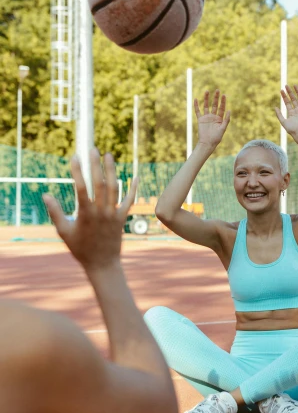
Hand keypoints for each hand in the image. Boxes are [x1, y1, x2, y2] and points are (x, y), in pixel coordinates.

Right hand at [43, 149, 136, 271]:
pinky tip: (136, 176)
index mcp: (85, 214)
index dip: (78, 172)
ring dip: (112, 171)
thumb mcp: (64, 231)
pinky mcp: (122, 219)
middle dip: (96, 165)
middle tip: (93, 149)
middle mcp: (101, 212)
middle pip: (99, 184)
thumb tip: (45, 195)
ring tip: (109, 155)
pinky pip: (129, 201)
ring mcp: (113, 214)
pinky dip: (133, 189)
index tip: (75, 157)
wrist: (102, 264)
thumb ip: (54, 212)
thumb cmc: (80, 248)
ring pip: (114, 188)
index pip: (81, 188)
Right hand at [195, 90, 230, 147]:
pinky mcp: (200, 120)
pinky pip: (198, 111)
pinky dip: (196, 105)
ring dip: (206, 99)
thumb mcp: (223, 129)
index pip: (222, 108)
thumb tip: (229, 110)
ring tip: (207, 91)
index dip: (223, 101)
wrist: (207, 143)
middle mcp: (213, 117)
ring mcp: (206, 118)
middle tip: (217, 90)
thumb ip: (226, 120)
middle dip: (216, 98)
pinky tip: (196, 99)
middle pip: (214, 105)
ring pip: (206, 106)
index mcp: (220, 119)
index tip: (224, 95)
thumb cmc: (216, 138)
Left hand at [275, 86, 297, 137]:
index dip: (284, 96)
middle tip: (286, 85)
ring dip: (297, 92)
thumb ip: (279, 115)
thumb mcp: (283, 121)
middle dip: (290, 92)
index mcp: (291, 112)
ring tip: (294, 85)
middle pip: (293, 99)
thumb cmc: (291, 129)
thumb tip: (274, 107)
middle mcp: (297, 110)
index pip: (287, 102)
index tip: (281, 91)